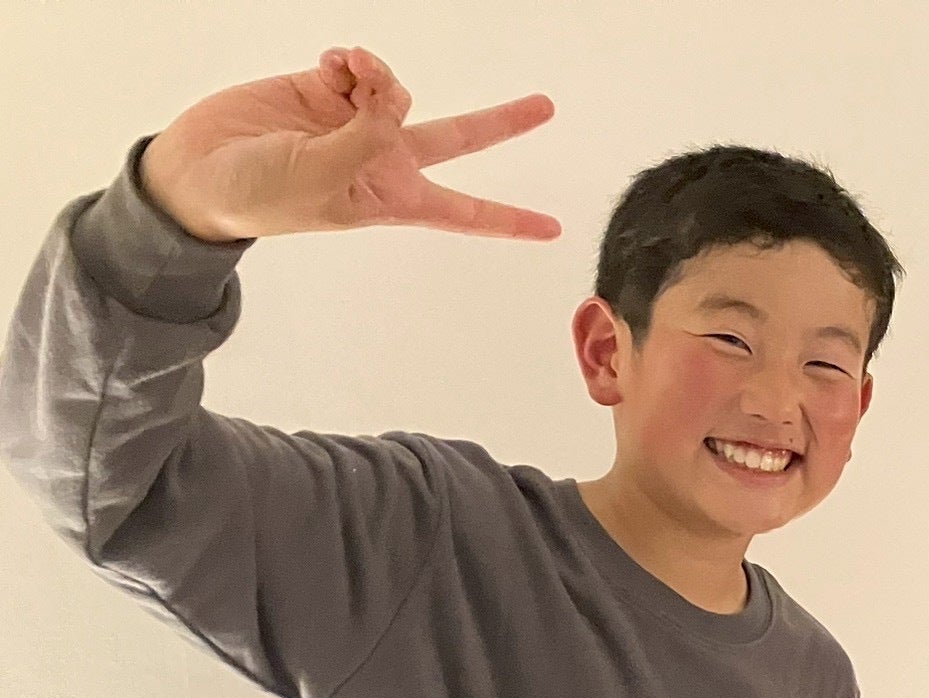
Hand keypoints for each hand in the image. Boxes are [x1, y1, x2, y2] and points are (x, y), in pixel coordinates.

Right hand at [138, 47, 558, 243]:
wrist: (199, 171)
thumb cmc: (261, 196)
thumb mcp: (324, 180)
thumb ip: (368, 137)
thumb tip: (395, 98)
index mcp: (393, 199)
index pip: (465, 213)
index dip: (510, 221)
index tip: (554, 230)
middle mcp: (383, 159)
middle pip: (459, 139)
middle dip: (502, 122)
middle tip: (546, 106)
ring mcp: (356, 122)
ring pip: (398, 88)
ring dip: (382, 74)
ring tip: (351, 72)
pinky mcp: (325, 90)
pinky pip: (360, 67)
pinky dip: (353, 61)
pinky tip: (336, 63)